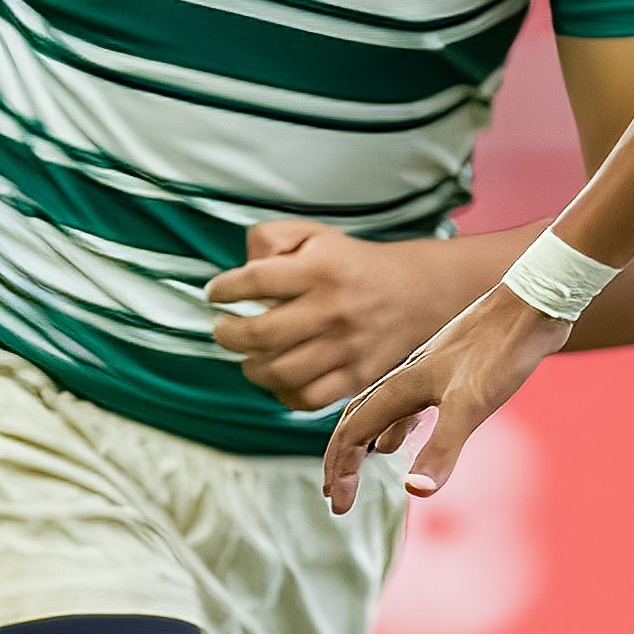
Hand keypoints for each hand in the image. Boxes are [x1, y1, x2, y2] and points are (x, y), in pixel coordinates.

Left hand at [198, 219, 462, 408]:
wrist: (418, 292)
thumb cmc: (350, 264)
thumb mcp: (313, 235)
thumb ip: (270, 239)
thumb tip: (242, 266)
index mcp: (320, 270)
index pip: (255, 281)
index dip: (224, 290)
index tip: (216, 294)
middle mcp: (333, 310)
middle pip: (260, 334)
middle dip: (228, 335)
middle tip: (224, 330)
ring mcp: (347, 348)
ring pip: (280, 372)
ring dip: (252, 367)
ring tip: (250, 355)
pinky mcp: (358, 377)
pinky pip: (308, 399)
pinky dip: (284, 394)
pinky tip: (279, 377)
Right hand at [316, 283, 573, 511]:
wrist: (532, 307)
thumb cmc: (501, 352)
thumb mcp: (472, 405)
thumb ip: (441, 449)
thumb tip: (413, 491)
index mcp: (399, 388)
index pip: (352, 435)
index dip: (340, 471)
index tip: (339, 507)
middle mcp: (403, 381)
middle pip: (355, 424)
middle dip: (341, 460)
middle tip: (335, 496)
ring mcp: (424, 377)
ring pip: (378, 415)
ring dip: (363, 444)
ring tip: (359, 469)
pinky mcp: (445, 375)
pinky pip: (404, 408)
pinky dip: (393, 429)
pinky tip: (401, 439)